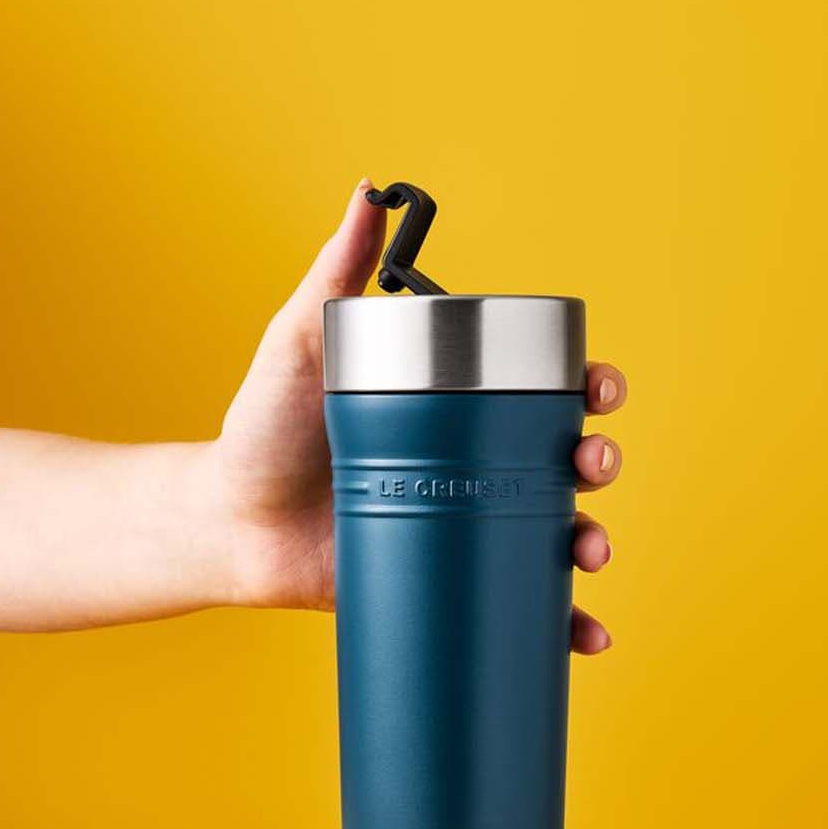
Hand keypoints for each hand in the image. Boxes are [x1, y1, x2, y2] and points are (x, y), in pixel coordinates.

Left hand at [216, 179, 626, 651]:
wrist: (228, 525)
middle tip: (589, 465)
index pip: (540, 390)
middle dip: (599, 460)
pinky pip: (517, 608)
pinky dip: (563, 626)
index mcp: (452, 408)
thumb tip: (368, 190)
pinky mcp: (448, 587)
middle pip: (564, 459)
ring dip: (591, 541)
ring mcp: (464, 528)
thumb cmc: (262, 430)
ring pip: (554, 533)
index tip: (598, 389)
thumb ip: (335, 273)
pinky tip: (588, 638)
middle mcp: (471, 466)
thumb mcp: (301, 345)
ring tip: (586, 552)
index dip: (588, 388)